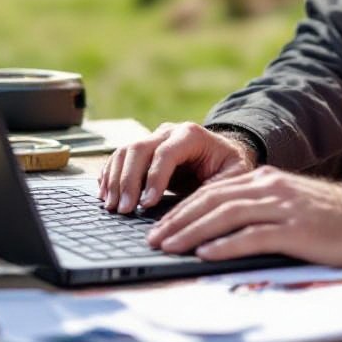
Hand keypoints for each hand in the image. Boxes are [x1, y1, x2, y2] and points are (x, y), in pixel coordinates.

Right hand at [98, 122, 256, 213]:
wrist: (220, 153)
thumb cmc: (228, 165)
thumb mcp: (235, 173)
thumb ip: (220, 185)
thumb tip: (198, 206)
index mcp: (191, 134)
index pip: (166, 152)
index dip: (154, 178)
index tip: (146, 204)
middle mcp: (169, 132)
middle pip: (139, 149)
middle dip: (128, 180)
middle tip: (124, 209)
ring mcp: (153, 139)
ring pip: (125, 152)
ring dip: (115, 179)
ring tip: (112, 206)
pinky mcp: (143, 150)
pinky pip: (119, 158)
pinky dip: (110, 175)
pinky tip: (106, 195)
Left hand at [146, 165, 341, 266]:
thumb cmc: (325, 217)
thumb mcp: (286, 203)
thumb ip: (256, 208)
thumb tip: (216, 227)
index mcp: (265, 179)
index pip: (213, 191)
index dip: (182, 208)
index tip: (159, 226)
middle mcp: (270, 187)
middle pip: (213, 200)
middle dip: (178, 220)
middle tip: (153, 238)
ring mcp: (282, 207)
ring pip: (226, 215)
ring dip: (192, 232)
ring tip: (169, 246)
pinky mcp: (295, 229)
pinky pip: (253, 235)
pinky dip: (226, 244)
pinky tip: (206, 254)